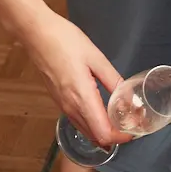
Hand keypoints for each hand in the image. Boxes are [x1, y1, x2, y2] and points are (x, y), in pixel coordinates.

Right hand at [23, 10, 128, 151]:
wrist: (36, 34)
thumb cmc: (64, 41)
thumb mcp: (95, 57)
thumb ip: (113, 79)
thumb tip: (128, 96)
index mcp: (82, 97)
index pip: (104, 133)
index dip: (121, 137)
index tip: (134, 129)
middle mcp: (71, 107)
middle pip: (96, 137)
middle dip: (116, 136)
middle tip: (130, 122)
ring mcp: (62, 106)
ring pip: (86, 131)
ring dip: (103, 131)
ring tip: (119, 118)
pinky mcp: (58, 101)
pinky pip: (78, 121)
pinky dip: (92, 124)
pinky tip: (100, 110)